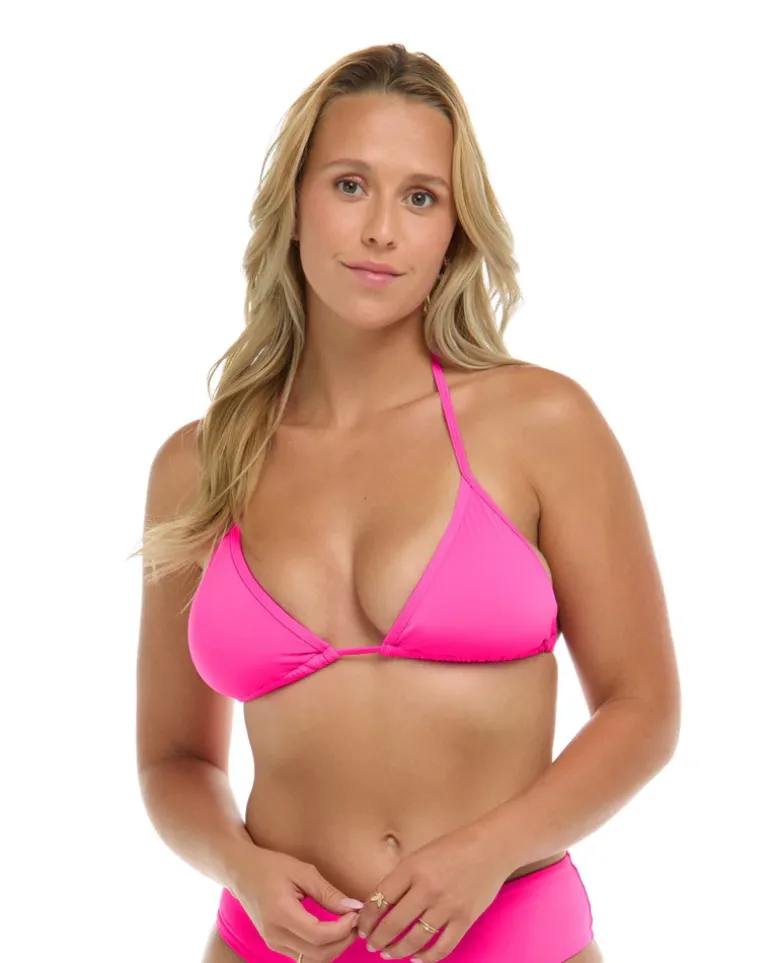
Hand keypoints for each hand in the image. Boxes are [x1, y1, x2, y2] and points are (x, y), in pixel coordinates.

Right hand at [231, 846, 364, 961]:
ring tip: (345, 927)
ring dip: (333, 949)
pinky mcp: (274, 945)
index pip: (319, 936)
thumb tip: (354, 907)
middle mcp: (275, 935)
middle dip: (343, 942)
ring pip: (311, 961)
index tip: (355, 914)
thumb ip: (328, 892)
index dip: (342, 929)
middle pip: (318, 954)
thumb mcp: (302, 871)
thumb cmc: (271, 866)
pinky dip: (321, 950)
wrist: (240, 872)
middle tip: (355, 922)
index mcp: (281, 914)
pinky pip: (302, 957)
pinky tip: (330, 932)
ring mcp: (272, 943)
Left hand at [354, 822, 509, 961]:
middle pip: (393, 924)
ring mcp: (448, 906)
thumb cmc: (454, 847)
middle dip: (377, 939)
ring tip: (389, 953)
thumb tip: (381, 904)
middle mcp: (428, 888)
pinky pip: (442, 948)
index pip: (379, 899)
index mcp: (412, 868)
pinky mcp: (465, 919)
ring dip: (397, 951)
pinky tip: (417, 958)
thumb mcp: (421, 854)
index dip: (366, 918)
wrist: (491, 847)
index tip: (361, 926)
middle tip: (372, 944)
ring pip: (415, 940)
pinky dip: (427, 958)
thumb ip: (402, 878)